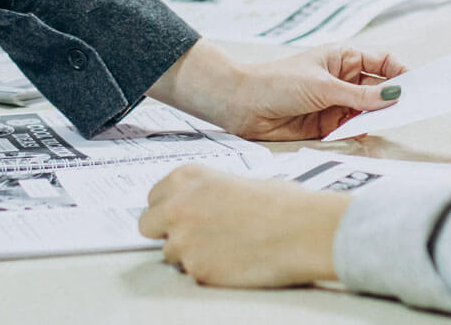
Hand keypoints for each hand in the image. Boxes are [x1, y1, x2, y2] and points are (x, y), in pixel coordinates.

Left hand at [140, 165, 348, 287]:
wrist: (303, 230)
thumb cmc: (282, 203)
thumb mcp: (238, 181)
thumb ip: (207, 193)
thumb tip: (201, 206)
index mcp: (187, 178)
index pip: (154, 196)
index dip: (169, 208)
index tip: (181, 215)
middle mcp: (177, 206)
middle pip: (147, 224)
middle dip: (166, 231)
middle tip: (192, 236)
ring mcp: (184, 240)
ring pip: (170, 252)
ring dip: (190, 253)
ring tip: (224, 248)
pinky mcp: (196, 269)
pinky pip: (192, 272)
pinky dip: (208, 270)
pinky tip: (233, 261)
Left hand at [147, 41, 405, 140]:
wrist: (241, 105)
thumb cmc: (278, 83)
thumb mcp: (322, 86)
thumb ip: (358, 95)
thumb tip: (394, 95)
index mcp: (343, 58)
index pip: (382, 61)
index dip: (401, 72)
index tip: (418, 86)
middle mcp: (343, 80)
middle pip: (379, 88)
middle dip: (394, 97)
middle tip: (414, 109)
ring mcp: (336, 103)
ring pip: (369, 111)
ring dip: (379, 117)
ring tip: (391, 124)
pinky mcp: (328, 126)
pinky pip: (353, 130)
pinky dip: (362, 133)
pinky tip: (369, 136)